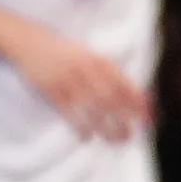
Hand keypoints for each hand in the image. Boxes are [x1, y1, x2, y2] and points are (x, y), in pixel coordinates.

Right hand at [6, 29, 152, 142]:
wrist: (31, 42)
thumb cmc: (64, 51)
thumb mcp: (88, 54)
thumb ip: (106, 71)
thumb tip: (129, 91)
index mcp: (98, 60)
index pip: (124, 83)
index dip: (138, 100)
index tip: (150, 115)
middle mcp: (86, 70)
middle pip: (111, 98)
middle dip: (125, 117)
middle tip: (134, 134)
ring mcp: (69, 80)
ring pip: (93, 107)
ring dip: (107, 125)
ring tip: (118, 139)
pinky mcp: (52, 90)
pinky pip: (69, 112)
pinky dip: (80, 125)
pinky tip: (87, 137)